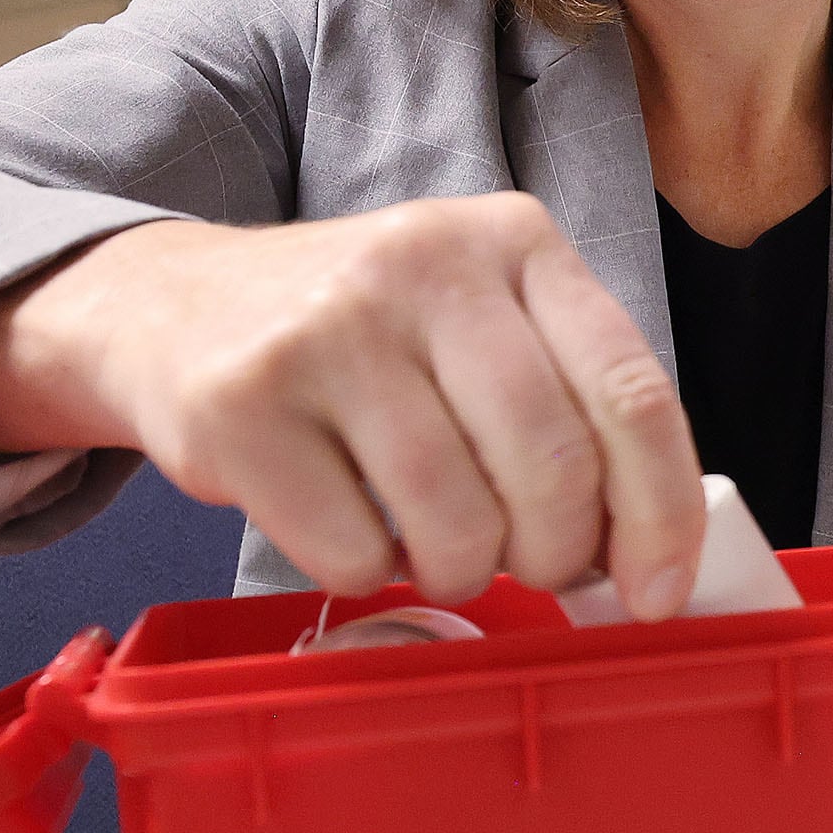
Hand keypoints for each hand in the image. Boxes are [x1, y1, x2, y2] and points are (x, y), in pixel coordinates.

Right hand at [0, 198, 706, 608]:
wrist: (172, 306)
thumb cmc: (362, 339)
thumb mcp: (480, 324)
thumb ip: (571, 405)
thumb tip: (651, 557)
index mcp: (514, 240)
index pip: (631, 392)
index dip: (660, 513)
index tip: (658, 592)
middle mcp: (426, 265)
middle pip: (552, 466)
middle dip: (554, 553)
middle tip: (527, 567)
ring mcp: (328, 327)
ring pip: (456, 521)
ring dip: (459, 570)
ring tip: (434, 544)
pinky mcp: (242, 401)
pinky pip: (354, 551)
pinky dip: (366, 571)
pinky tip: (347, 522)